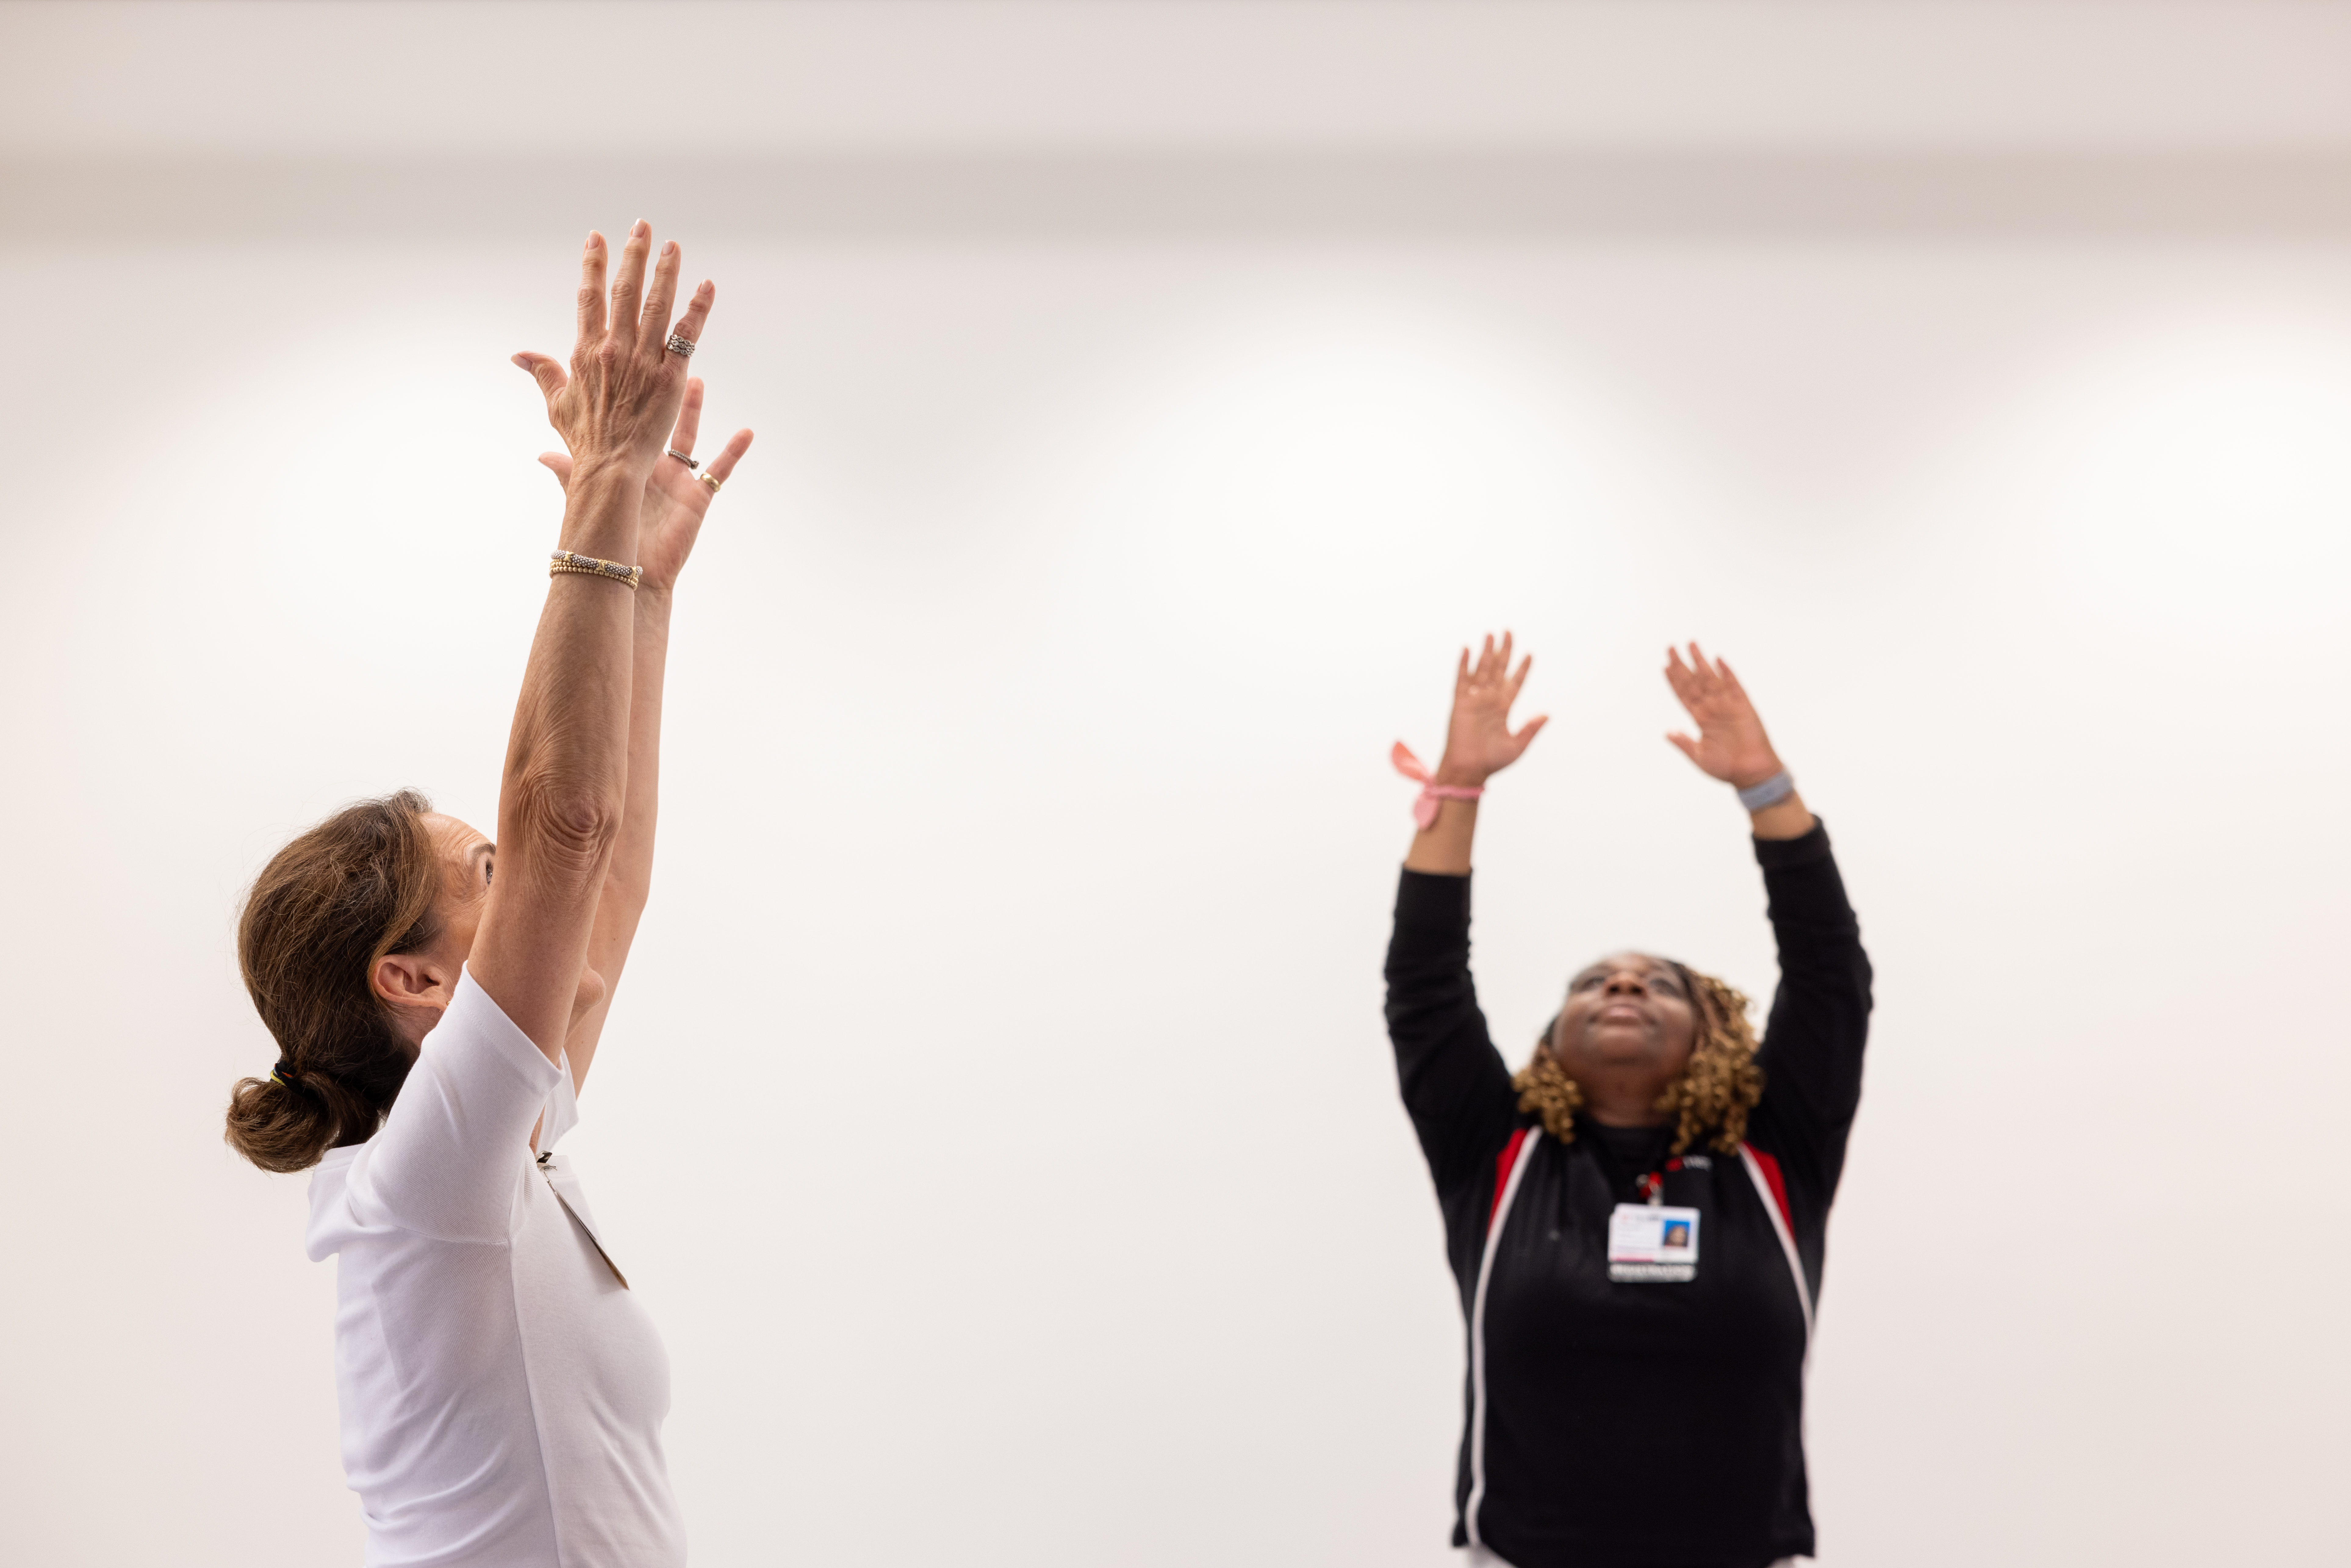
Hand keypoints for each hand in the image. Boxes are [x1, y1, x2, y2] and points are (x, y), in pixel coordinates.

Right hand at [512, 223, 711, 479]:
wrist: (611, 467)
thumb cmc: (585, 440)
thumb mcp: (557, 403)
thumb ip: (543, 372)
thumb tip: (519, 354)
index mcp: (587, 351)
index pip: (590, 298)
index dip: (593, 265)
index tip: (596, 239)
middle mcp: (615, 349)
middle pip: (625, 292)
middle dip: (633, 255)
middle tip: (642, 226)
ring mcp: (645, 361)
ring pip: (657, 306)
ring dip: (665, 272)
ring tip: (672, 245)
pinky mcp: (671, 376)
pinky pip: (687, 335)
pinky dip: (698, 309)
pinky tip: (707, 287)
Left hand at [538, 377, 753, 593]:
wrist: (631, 566)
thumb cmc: (610, 534)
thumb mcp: (589, 497)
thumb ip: (569, 472)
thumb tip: (543, 455)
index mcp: (629, 464)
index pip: (630, 422)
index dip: (630, 398)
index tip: (626, 370)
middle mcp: (654, 466)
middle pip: (659, 420)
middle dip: (662, 391)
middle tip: (661, 359)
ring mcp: (677, 480)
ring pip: (688, 437)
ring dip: (692, 409)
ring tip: (696, 379)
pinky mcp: (697, 497)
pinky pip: (720, 470)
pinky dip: (735, 451)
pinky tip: (748, 432)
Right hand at [1435, 632, 1547, 786]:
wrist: (1469, 770)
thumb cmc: (1492, 761)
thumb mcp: (1517, 746)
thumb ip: (1531, 729)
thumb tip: (1547, 715)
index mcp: (1504, 709)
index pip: (1515, 683)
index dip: (1522, 669)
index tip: (1530, 654)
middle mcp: (1490, 700)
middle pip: (1499, 669)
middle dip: (1504, 651)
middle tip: (1509, 632)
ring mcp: (1475, 700)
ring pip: (1482, 670)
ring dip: (1486, 652)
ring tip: (1491, 634)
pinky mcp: (1460, 703)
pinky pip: (1462, 680)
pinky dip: (1464, 664)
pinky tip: (1468, 649)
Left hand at [1663, 642, 1782, 787]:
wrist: (1751, 773)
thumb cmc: (1726, 768)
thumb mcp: (1699, 756)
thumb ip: (1683, 743)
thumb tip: (1667, 732)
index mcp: (1699, 719)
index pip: (1683, 694)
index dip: (1673, 680)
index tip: (1664, 666)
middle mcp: (1711, 708)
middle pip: (1693, 681)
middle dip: (1681, 665)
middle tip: (1670, 647)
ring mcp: (1727, 705)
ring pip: (1710, 678)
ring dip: (1701, 662)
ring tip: (1691, 645)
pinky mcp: (1743, 705)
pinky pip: (1734, 685)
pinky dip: (1727, 672)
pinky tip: (1718, 660)